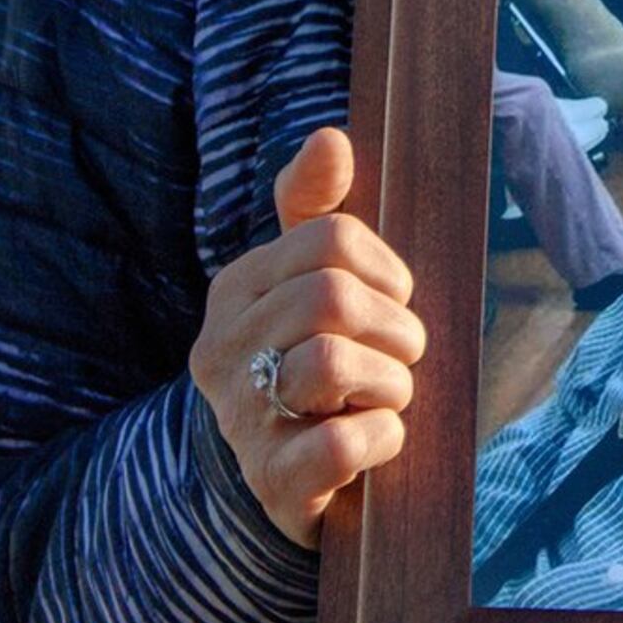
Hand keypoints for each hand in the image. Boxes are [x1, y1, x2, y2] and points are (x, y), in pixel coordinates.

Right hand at [188, 127, 425, 548]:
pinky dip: (382, 439)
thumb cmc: (308, 362)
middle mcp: (223, 350)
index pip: (330, 238)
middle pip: (333, 296)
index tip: (390, 301)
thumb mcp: (308, 283)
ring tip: (386, 398)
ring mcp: (241, 419)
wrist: (278, 480)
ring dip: (392, 383)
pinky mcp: (271, 484)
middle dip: (395, 327)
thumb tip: (330, 137)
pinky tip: (377, 441)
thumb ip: (315, 209)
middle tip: (400, 356)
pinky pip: (340, 445)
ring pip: (333, 363)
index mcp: (235, 291)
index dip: (385, 269)